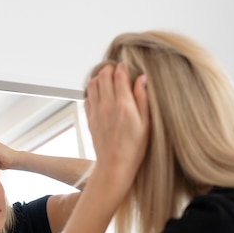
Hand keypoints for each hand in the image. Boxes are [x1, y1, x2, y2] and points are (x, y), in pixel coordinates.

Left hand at [84, 63, 149, 187]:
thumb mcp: (146, 124)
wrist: (115, 166)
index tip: (127, 67)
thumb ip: (143, 99)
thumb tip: (142, 79)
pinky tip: (101, 96)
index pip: (119, 74)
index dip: (123, 67)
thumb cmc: (134, 148)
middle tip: (117, 72)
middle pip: (103, 74)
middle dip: (110, 69)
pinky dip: (92, 91)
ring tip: (108, 82)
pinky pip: (87, 97)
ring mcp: (96, 111)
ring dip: (99, 78)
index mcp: (124, 104)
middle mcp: (107, 105)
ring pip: (92, 83)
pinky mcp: (90, 118)